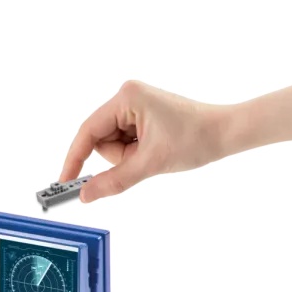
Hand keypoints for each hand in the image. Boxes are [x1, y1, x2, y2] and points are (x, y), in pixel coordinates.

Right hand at [59, 80, 223, 202]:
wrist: (226, 133)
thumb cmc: (195, 139)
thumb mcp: (150, 163)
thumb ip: (113, 180)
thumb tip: (85, 195)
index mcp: (126, 97)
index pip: (88, 132)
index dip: (74, 158)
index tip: (65, 180)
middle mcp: (127, 96)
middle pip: (100, 140)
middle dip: (118, 157)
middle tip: (143, 159)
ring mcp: (134, 105)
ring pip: (112, 144)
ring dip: (128, 156)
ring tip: (153, 153)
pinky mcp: (141, 114)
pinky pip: (124, 142)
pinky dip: (135, 153)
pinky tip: (154, 149)